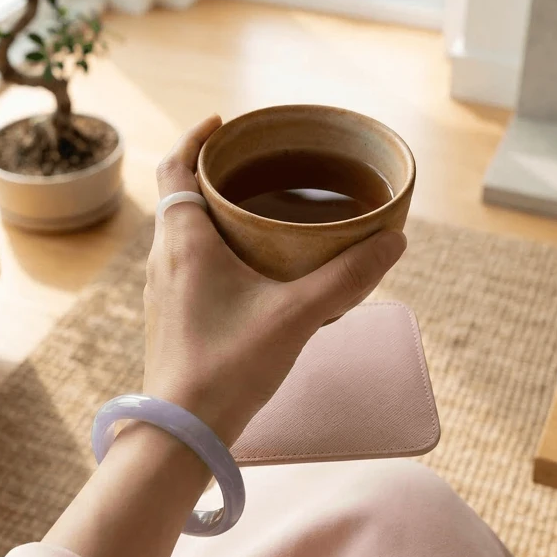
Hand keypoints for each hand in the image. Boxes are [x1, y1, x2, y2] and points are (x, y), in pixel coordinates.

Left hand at [143, 115, 406, 444]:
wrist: (182, 433)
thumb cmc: (229, 367)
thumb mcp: (298, 316)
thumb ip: (348, 277)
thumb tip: (395, 241)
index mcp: (184, 240)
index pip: (175, 166)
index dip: (195, 138)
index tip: (223, 123)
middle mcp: (164, 258)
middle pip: (181, 196)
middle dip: (214, 174)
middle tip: (257, 165)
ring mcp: (161, 291)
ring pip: (182, 232)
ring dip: (212, 213)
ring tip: (257, 210)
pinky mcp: (170, 318)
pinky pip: (186, 264)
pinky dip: (212, 248)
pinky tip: (248, 269)